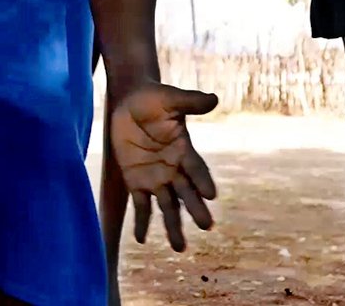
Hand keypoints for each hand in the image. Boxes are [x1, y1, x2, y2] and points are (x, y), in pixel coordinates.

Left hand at [111, 82, 219, 251]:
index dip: (203, 180)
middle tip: (206, 226)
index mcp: (185, 150)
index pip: (196, 168)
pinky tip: (142, 240)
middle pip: (187, 193)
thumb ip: (190, 102)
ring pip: (168, 207)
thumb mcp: (171, 98)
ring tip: (180, 248)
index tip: (212, 195)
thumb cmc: (154, 98)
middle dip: (196, 209)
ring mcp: (156, 178)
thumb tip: (214, 99)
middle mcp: (174, 169)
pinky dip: (141, 223)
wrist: (130, 102)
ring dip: (173, 226)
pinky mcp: (136, 181)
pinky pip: (141, 206)